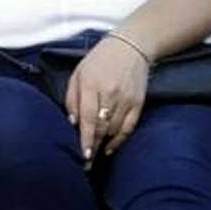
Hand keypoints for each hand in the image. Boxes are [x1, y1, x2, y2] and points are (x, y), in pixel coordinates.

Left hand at [65, 36, 149, 163]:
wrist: (131, 46)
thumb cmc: (99, 60)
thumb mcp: (79, 73)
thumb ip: (72, 98)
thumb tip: (73, 123)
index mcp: (91, 83)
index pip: (87, 117)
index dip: (85, 139)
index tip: (82, 155)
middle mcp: (110, 92)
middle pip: (101, 127)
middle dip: (92, 147)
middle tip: (86, 163)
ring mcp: (126, 98)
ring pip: (113, 130)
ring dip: (103, 143)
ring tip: (94, 153)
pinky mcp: (138, 103)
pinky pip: (128, 128)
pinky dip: (119, 140)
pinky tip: (109, 147)